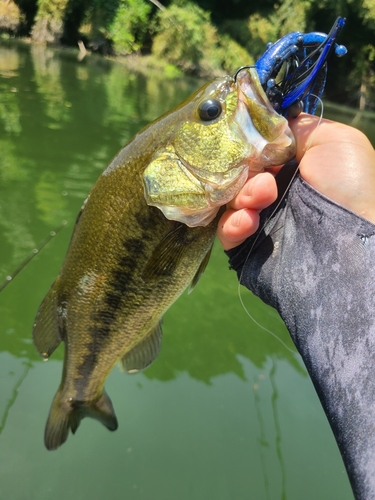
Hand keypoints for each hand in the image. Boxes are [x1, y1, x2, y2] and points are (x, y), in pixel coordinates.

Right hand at [217, 114, 374, 249]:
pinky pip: (226, 229)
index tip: (244, 141)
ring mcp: (259, 217)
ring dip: (242, 195)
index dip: (246, 144)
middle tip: (264, 178)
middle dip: (243, 170)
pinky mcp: (247, 244)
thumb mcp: (333, 139)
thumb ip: (296, 126)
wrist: (350, 242)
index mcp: (290, 165)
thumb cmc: (346, 186)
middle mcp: (272, 189)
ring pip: (229, 199)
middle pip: (237, 172)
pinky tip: (250, 220)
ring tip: (263, 198)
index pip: (254, 149)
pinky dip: (233, 222)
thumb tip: (266, 123)